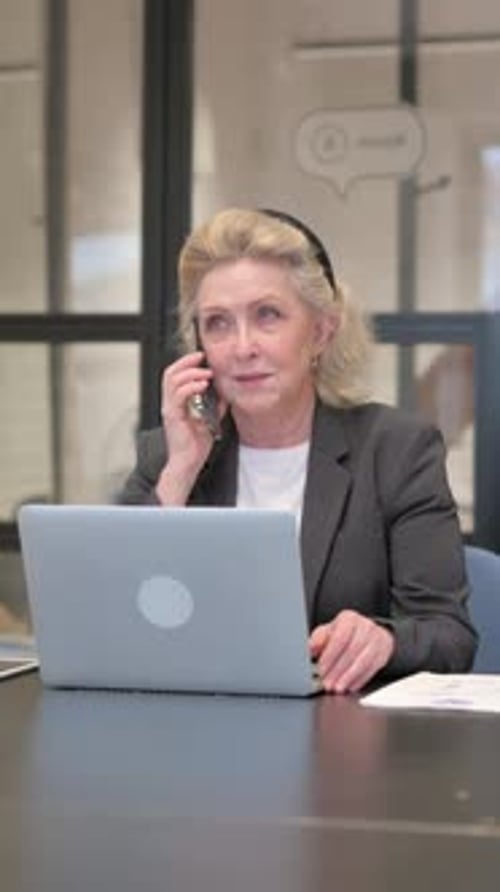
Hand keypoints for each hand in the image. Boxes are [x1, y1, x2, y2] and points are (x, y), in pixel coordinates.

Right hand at [156, 352, 225, 502]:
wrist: (188, 463)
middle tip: (202, 358)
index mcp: (176, 404)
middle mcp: (169, 404)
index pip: (175, 376)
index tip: (202, 358)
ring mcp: (169, 409)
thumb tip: (226, 394)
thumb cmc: (195, 447)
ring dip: (191, 373)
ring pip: (172, 380)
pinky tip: (203, 385)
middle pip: (170, 373)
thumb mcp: (209, 421)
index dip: (186, 364)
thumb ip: (215, 407)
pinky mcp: (173, 416)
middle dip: (186, 362)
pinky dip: (191, 386)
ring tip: (207, 374)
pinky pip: (178, 395)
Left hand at [309, 610, 394, 693]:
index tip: (321, 669)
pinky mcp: (384, 652)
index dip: (330, 656)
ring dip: (349, 676)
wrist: (367, 633)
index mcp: (349, 618)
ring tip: (338, 688)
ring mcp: (377, 638)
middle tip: (328, 683)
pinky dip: (360, 679)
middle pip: (352, 650)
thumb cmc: (343, 634)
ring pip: (364, 660)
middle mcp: (365, 626)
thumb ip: (318, 640)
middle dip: (338, 670)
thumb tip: (311, 648)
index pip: (340, 638)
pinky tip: (350, 686)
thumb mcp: (328, 632)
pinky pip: (372, 668)